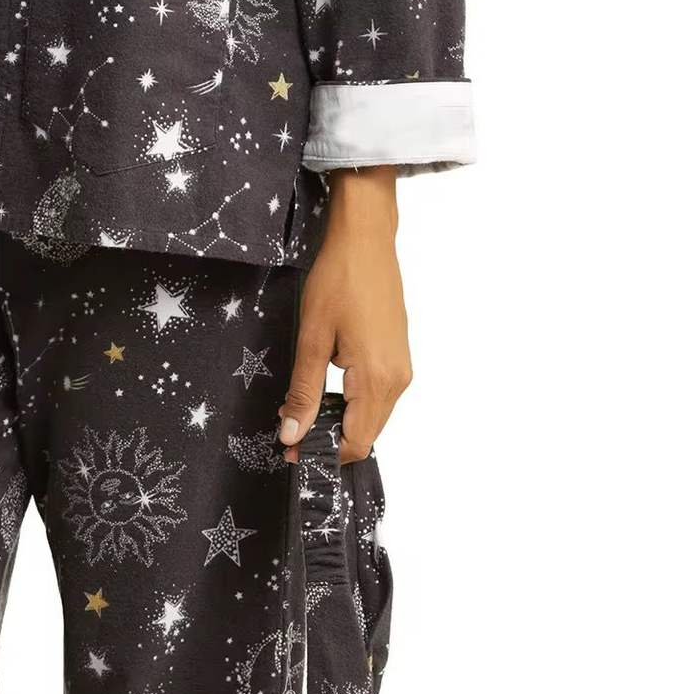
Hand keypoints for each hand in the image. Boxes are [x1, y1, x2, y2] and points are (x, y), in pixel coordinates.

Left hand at [279, 166, 411, 463]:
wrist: (367, 240)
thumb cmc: (338, 280)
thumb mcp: (312, 339)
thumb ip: (304, 392)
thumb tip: (292, 434)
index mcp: (376, 379)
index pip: (355, 441)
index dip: (323, 454)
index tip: (292, 453)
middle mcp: (397, 380)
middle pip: (367, 435)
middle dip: (332, 442)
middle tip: (291, 435)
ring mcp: (402, 369)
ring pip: (373, 418)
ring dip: (342, 423)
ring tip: (305, 411)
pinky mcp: (400, 359)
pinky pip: (379, 398)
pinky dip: (355, 405)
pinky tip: (329, 393)